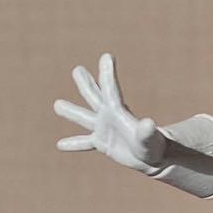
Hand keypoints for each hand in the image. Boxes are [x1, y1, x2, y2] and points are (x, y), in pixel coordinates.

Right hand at [54, 53, 163, 171]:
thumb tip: (149, 124)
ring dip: (70, 111)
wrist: (154, 157)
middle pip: (94, 97)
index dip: (107, 73)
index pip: (110, 89)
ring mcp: (104, 129)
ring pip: (84, 118)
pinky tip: (60, 145)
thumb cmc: (154, 146)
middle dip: (85, 83)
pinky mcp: (102, 143)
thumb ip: (146, 132)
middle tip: (78, 69)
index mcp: (118, 111)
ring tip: (57, 104)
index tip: (107, 56)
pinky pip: (84, 143)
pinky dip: (73, 144)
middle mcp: (109, 116)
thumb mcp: (149, 138)